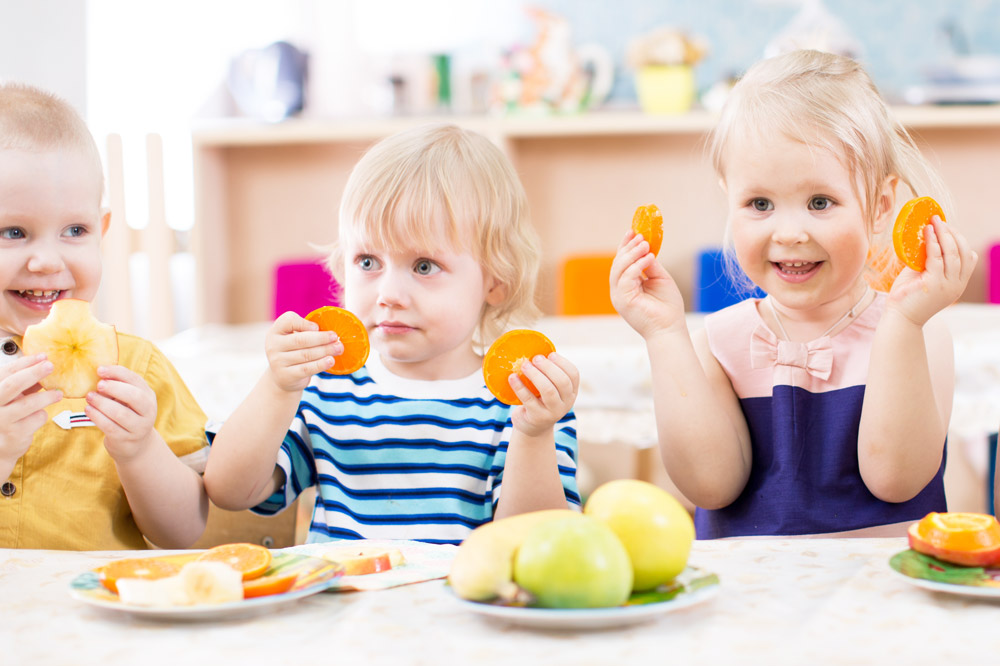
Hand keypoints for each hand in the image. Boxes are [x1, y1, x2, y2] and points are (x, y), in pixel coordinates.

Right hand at [0, 354, 61, 470]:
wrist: (1, 447)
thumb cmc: (8, 415)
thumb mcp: (12, 397)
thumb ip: (25, 384)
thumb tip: (44, 363)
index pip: (6, 372)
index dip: (25, 363)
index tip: (43, 356)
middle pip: (13, 385)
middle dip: (33, 373)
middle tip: (50, 365)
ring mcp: (2, 420)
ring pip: (28, 404)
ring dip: (47, 396)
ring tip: (59, 393)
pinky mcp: (15, 433)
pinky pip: (37, 418)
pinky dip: (42, 414)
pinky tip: (39, 416)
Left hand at [86, 365, 161, 461]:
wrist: (135, 444)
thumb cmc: (127, 414)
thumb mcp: (128, 399)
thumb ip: (119, 387)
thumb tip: (99, 373)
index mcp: (148, 396)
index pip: (136, 380)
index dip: (117, 373)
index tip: (99, 370)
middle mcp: (148, 411)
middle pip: (135, 396)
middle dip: (114, 388)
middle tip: (98, 385)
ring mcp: (138, 427)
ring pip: (120, 413)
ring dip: (102, 403)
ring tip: (89, 397)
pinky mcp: (126, 439)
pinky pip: (110, 427)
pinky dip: (97, 417)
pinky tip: (88, 410)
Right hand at [266, 311, 344, 391]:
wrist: (283, 376)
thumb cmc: (293, 351)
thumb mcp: (293, 338)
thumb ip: (306, 331)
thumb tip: (330, 332)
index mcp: (276, 331)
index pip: (288, 321)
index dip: (304, 323)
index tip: (317, 327)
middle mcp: (273, 345)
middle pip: (300, 339)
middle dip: (321, 338)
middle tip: (335, 337)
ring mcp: (278, 361)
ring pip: (306, 354)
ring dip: (325, 350)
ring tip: (338, 348)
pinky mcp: (286, 375)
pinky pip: (306, 369)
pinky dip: (320, 364)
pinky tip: (330, 360)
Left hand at [507, 352, 578, 436]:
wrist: (532, 427)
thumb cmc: (540, 400)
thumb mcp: (549, 388)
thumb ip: (547, 374)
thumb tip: (534, 350)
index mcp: (571, 392)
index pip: (574, 375)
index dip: (563, 363)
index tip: (550, 354)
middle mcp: (566, 402)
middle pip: (562, 382)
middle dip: (548, 367)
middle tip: (535, 358)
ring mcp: (553, 412)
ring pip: (548, 390)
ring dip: (535, 375)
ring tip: (524, 365)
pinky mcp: (538, 417)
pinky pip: (529, 399)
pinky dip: (519, 386)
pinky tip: (512, 377)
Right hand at [609, 230, 686, 338]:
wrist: (670, 329)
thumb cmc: (667, 307)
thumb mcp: (660, 279)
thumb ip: (651, 265)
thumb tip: (646, 247)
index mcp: (627, 286)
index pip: (622, 262)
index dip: (625, 246)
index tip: (633, 231)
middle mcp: (619, 290)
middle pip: (617, 263)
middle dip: (628, 248)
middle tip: (641, 237)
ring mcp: (619, 296)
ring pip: (618, 269)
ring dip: (632, 254)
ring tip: (645, 245)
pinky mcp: (622, 300)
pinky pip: (626, 278)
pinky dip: (637, 266)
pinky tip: (649, 258)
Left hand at [888, 217, 977, 325]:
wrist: (900, 318)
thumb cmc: (908, 296)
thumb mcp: (924, 275)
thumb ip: (930, 261)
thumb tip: (926, 237)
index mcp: (958, 282)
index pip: (968, 257)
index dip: (960, 239)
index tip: (946, 227)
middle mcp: (957, 284)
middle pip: (963, 251)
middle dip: (953, 233)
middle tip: (939, 220)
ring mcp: (948, 285)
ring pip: (953, 253)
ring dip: (944, 234)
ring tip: (934, 222)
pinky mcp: (934, 284)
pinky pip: (937, 257)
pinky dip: (932, 242)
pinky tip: (927, 232)